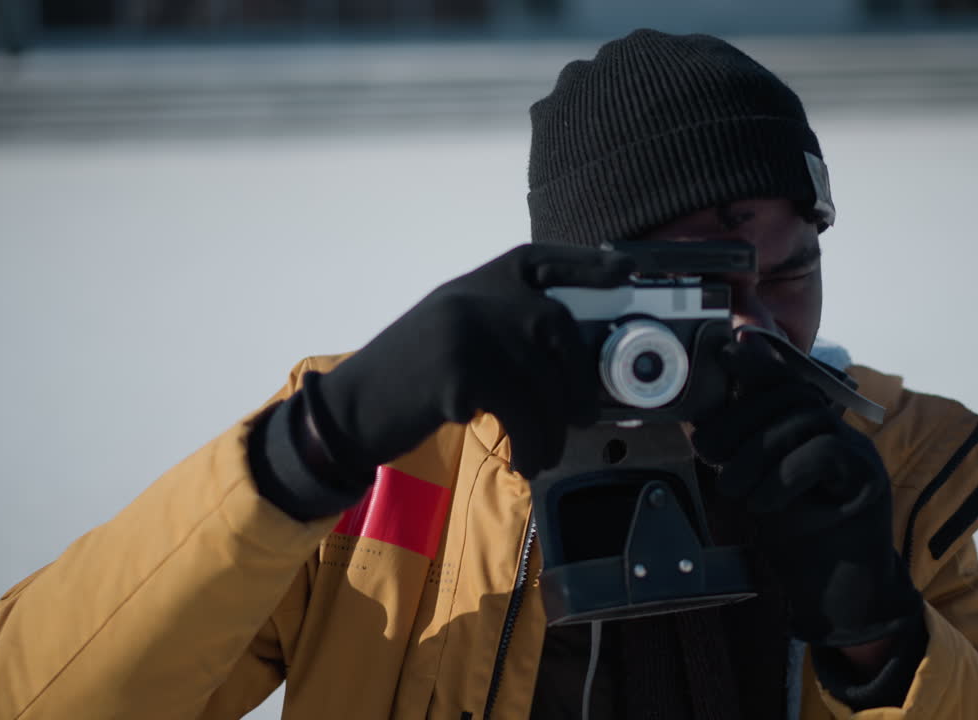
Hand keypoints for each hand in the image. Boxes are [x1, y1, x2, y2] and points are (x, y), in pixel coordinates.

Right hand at [311, 244, 632, 480]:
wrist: (352, 409)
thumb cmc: (411, 379)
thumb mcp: (456, 331)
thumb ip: (503, 326)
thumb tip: (570, 359)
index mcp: (478, 282)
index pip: (542, 260)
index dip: (587, 264)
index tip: (625, 271)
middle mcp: (475, 296)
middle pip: (556, 326)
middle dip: (578, 377)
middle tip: (579, 417)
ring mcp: (467, 330)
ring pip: (541, 378)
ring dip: (552, 427)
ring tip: (545, 454)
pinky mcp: (460, 372)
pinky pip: (520, 411)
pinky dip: (531, 444)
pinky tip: (525, 462)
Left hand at [690, 339, 921, 648]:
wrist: (839, 597)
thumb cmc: (796, 539)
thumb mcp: (757, 486)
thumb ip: (742, 451)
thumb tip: (704, 421)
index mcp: (811, 427)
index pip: (785, 380)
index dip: (757, 361)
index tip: (724, 352)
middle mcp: (839, 430)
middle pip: (791, 393)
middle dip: (740, 418)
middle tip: (709, 453)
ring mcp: (859, 451)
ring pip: (804, 419)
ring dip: (756, 452)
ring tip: (733, 488)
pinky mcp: (869, 480)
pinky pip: (824, 453)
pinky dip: (785, 476)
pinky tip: (765, 503)